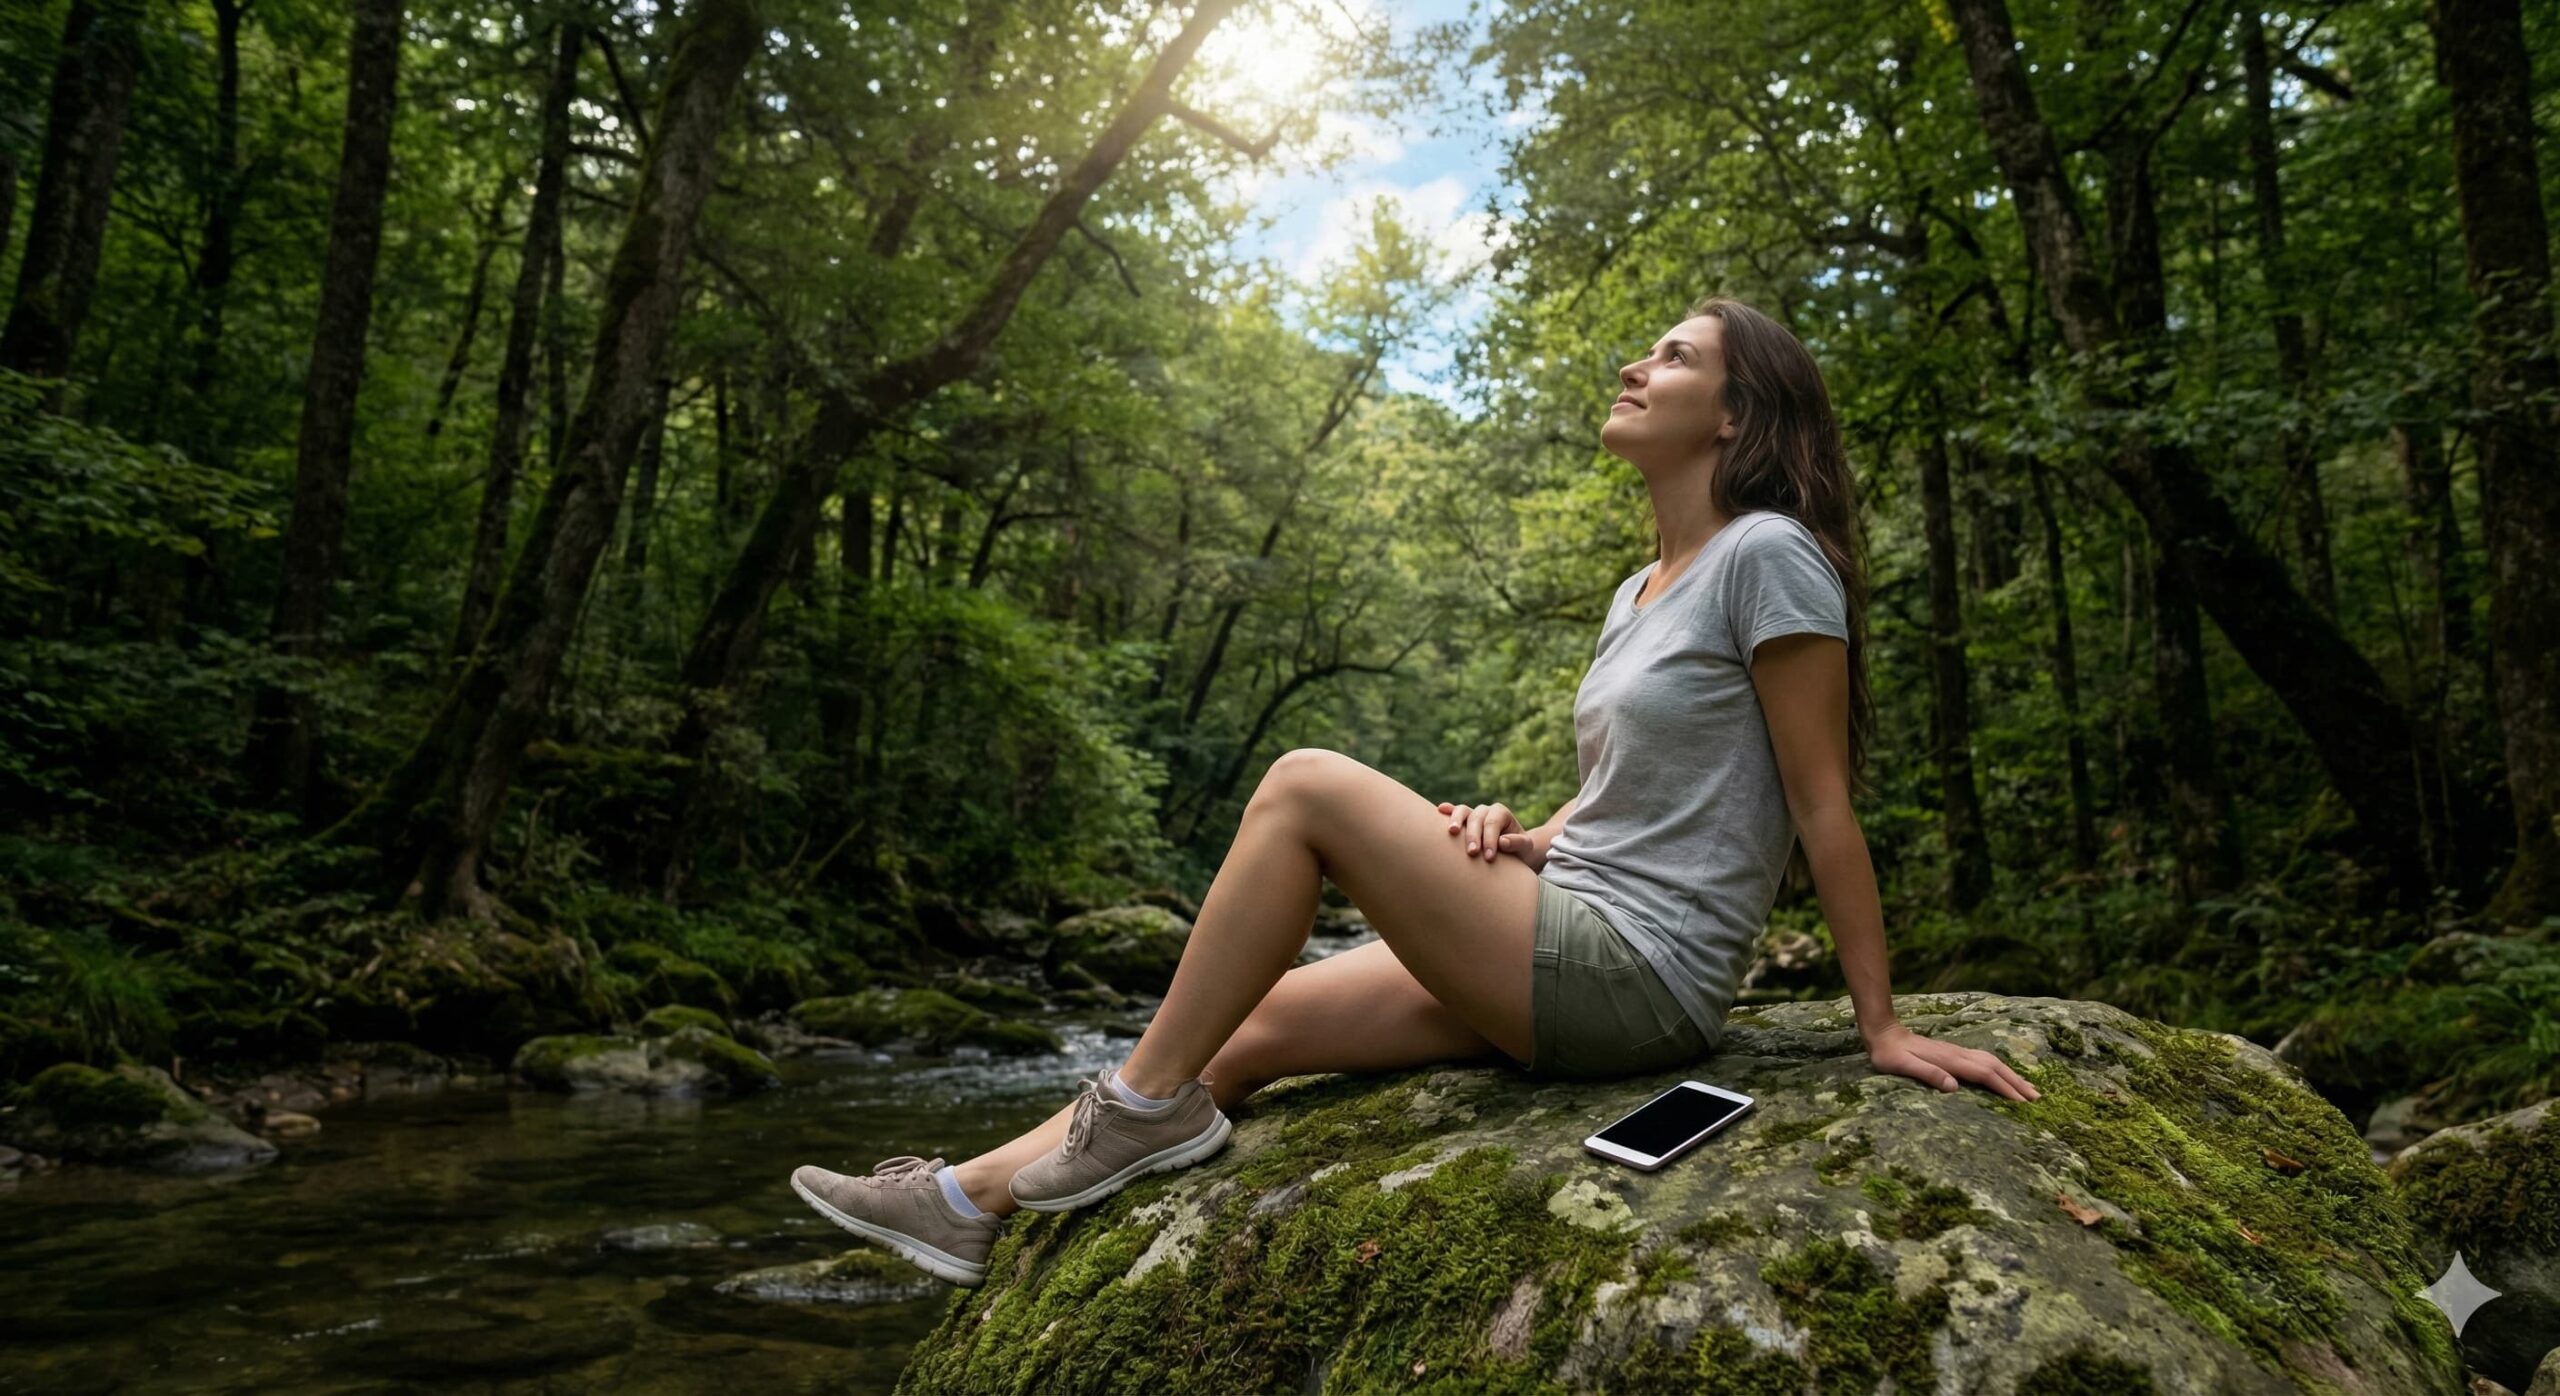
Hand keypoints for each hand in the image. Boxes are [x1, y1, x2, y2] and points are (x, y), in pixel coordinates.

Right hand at [1435, 800, 1545, 869]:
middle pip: (1476, 817)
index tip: (1489, 857)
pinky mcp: (1462, 822)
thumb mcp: (1526, 848)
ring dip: (1457, 820)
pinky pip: (1454, 813)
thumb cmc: (1520, 851)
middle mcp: (1486, 811)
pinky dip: (1447, 811)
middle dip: (1473, 835)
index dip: (1490, 839)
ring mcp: (1472, 815)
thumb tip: (1503, 842)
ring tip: (1452, 832)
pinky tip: (1439, 810)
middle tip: (1472, 852)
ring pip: (1463, 810)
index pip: (1493, 822)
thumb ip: (1518, 843)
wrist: (1513, 854)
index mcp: (1501, 813)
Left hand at [1864, 1022, 2040, 1101]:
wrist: (1884, 1034)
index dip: (2004, 1088)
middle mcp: (1959, 1054)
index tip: (2022, 1103)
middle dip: (2017, 1082)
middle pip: (1995, 1067)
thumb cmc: (1890, 1055)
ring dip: (2012, 1075)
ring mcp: (1958, 1052)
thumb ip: (1927, 1074)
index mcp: (1950, 1060)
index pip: (1985, 1075)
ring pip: (1992, 1062)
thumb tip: (1953, 1087)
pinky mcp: (1954, 1053)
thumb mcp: (1902, 1066)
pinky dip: (2000, 1070)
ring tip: (2028, 1089)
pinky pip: (1984, 1061)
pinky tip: (2004, 1076)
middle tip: (2037, 1099)